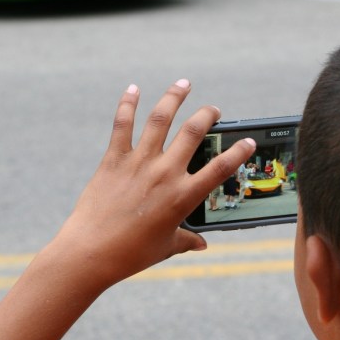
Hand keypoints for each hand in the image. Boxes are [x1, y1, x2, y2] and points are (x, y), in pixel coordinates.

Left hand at [56, 80, 255, 286]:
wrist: (91, 252)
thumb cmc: (130, 254)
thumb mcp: (165, 248)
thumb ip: (186, 241)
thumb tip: (201, 244)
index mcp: (183, 197)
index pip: (221, 168)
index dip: (239, 152)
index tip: (248, 142)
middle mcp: (165, 173)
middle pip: (194, 132)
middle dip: (207, 115)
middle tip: (213, 110)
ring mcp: (139, 162)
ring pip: (161, 118)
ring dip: (174, 97)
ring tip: (183, 85)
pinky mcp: (114, 159)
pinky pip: (122, 125)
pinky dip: (128, 104)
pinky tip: (133, 89)